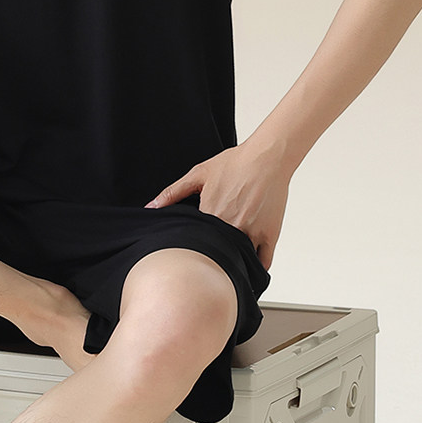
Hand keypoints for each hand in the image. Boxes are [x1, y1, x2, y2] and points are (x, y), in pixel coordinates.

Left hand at [144, 141, 291, 269]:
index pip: (194, 242)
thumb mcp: (198, 174)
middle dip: (210, 256)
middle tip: (208, 253)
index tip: (192, 244)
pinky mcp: (269, 235)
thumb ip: (173, 193)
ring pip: (238, 259)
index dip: (192, 244)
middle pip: (215, 254)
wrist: (268, 157)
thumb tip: (152, 207)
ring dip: (231, 261)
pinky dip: (254, 265)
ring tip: (226, 259)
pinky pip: (262, 262)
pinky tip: (246, 262)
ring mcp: (252, 233)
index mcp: (210, 214)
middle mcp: (231, 227)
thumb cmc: (236, 163)